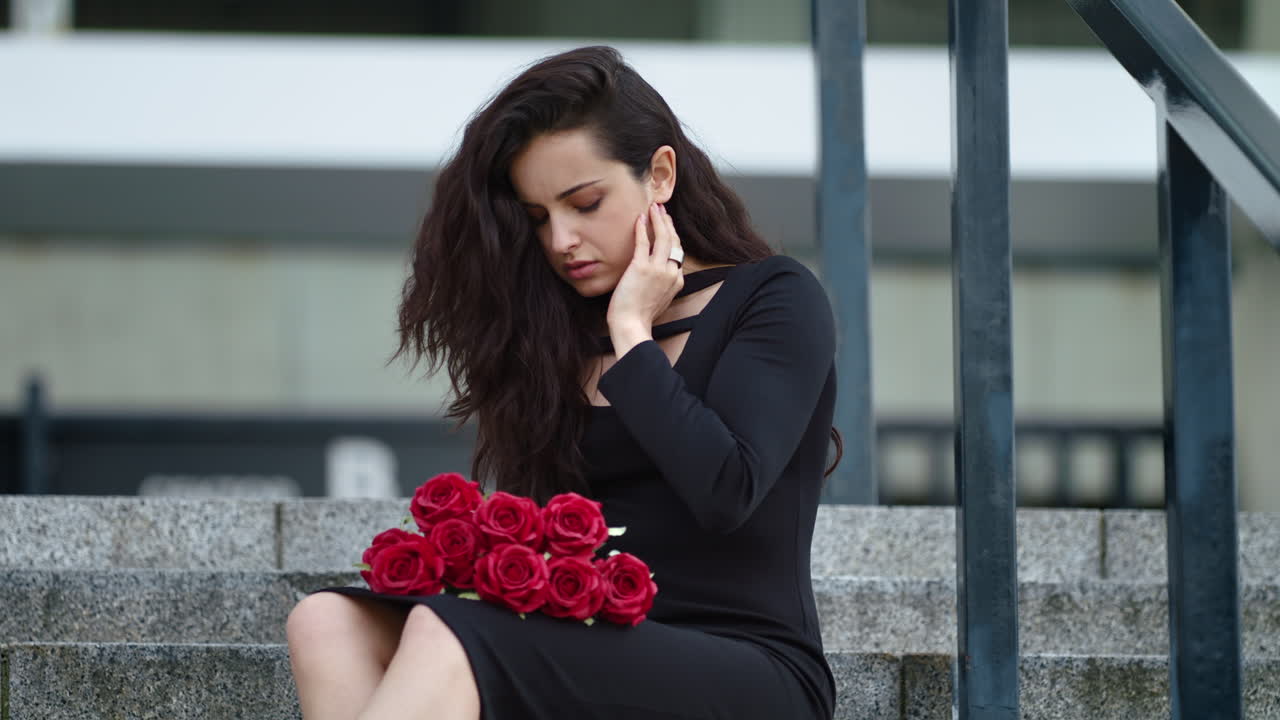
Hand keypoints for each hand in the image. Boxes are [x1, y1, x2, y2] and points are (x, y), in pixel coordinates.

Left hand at [606, 202, 684, 355]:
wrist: (631, 325)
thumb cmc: (640, 316)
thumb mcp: (660, 300)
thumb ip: (663, 285)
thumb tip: (657, 276)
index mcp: (677, 280)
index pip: (677, 251)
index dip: (672, 235)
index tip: (666, 225)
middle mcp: (671, 272)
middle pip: (673, 241)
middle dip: (668, 222)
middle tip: (661, 209)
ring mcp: (657, 269)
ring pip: (662, 238)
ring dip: (658, 219)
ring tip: (654, 208)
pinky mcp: (641, 268)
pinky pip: (643, 242)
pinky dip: (642, 228)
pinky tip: (640, 218)